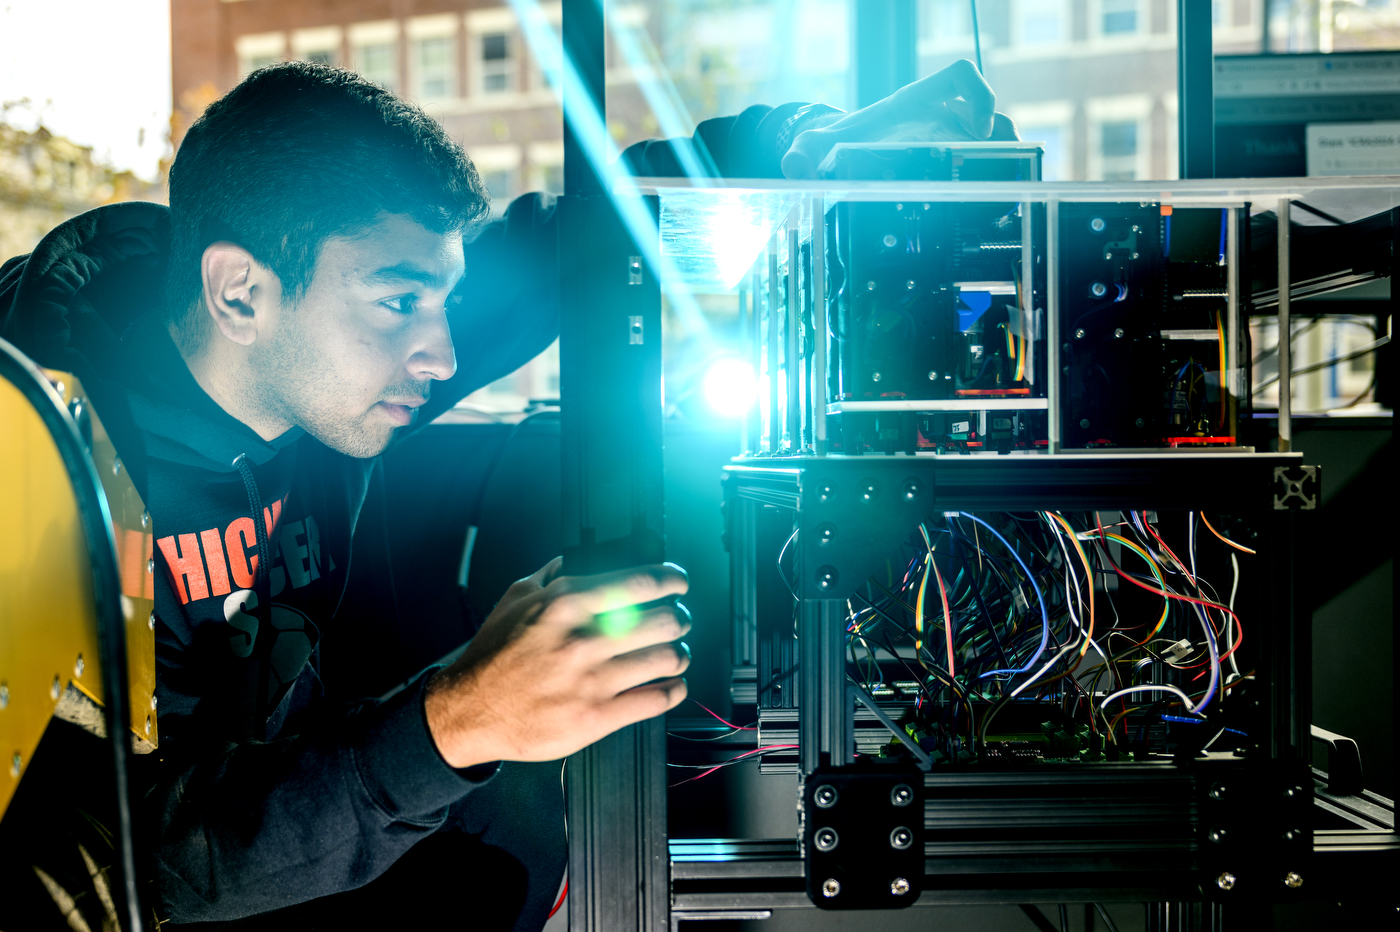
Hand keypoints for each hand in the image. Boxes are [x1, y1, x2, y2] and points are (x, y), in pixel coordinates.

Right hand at [425, 558, 690, 767]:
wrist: (471, 710)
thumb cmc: (493, 657)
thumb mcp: (515, 600)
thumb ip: (550, 576)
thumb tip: (573, 559)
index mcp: (566, 605)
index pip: (638, 583)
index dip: (670, 581)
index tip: (677, 583)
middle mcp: (583, 639)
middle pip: (663, 620)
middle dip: (679, 619)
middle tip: (678, 621)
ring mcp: (593, 680)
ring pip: (666, 659)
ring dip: (679, 654)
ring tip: (675, 653)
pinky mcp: (597, 716)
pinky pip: (656, 699)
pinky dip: (673, 690)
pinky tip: (670, 685)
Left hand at [781, 59, 1018, 178]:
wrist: (841, 159)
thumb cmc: (836, 144)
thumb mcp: (816, 145)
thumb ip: (801, 154)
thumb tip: (795, 170)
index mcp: (914, 102)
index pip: (957, 76)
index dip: (977, 92)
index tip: (975, 127)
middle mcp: (937, 117)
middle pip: (987, 113)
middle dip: (1001, 138)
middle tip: (994, 168)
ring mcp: (947, 141)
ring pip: (994, 141)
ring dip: (1002, 159)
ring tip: (994, 186)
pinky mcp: (949, 166)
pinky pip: (983, 165)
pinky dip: (991, 178)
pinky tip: (976, 201)